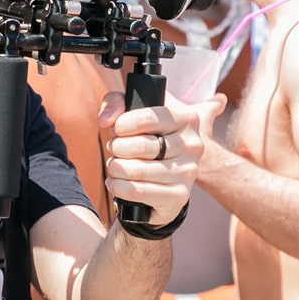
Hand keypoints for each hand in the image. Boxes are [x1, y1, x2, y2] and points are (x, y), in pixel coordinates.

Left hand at [99, 92, 226, 225]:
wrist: (166, 173)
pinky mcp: (179, 196)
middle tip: (114, 148)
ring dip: (116, 168)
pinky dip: (119, 187)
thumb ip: (115, 103)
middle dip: (117, 147)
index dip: (122, 124)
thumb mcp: (133, 111)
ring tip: (114, 165)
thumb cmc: (146, 136)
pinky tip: (115, 182)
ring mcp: (188, 172)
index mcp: (187, 118)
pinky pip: (139, 191)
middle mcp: (192, 145)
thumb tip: (105, 120)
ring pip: (137, 170)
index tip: (116, 129)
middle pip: (141, 146)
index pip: (148, 118)